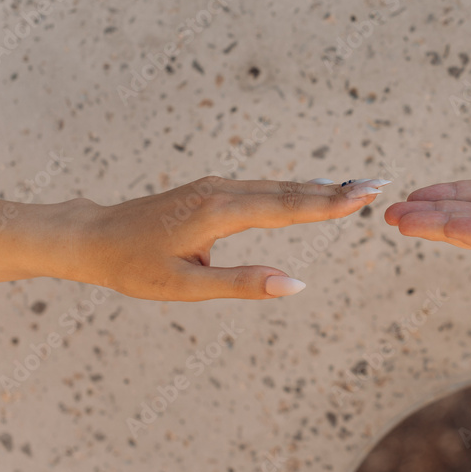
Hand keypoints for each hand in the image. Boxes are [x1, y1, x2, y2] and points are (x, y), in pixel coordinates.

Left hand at [65, 176, 388, 300]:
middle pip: (288, 191)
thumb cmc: (133, 266)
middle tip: (378, 185)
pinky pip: (263, 188)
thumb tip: (296, 283)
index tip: (364, 195)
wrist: (92, 236)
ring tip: (357, 187)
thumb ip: (243, 283)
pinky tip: (312, 189)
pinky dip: (294, 189)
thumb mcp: (185, 287)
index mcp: (217, 212)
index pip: (285, 207)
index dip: (328, 204)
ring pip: (277, 187)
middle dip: (335, 190)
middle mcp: (221, 191)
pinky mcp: (212, 189)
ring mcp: (216, 186)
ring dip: (319, 188)